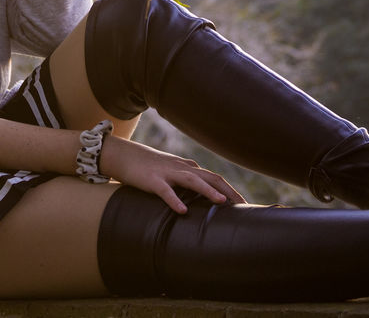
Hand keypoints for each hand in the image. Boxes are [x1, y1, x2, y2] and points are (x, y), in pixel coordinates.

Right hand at [100, 135, 244, 213]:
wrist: (124, 156)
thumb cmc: (149, 165)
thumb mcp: (172, 169)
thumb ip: (188, 176)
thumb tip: (205, 185)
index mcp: (188, 168)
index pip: (215, 177)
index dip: (230, 189)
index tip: (244, 204)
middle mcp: (182, 168)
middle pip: (211, 177)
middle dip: (228, 191)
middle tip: (243, 205)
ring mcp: (168, 173)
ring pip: (192, 181)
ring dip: (208, 191)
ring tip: (222, 203)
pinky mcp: (153, 181)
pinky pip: (165, 192)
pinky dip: (175, 201)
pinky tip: (182, 211)